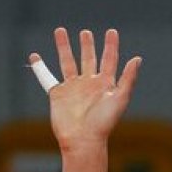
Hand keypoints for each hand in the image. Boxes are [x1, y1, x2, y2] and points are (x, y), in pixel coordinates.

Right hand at [29, 27, 142, 151]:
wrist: (83, 140)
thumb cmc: (104, 123)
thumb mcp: (120, 98)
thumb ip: (128, 78)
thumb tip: (137, 59)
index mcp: (105, 84)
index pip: (109, 60)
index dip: (111, 46)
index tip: (111, 32)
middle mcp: (89, 84)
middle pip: (88, 58)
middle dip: (87, 45)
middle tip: (86, 32)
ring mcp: (73, 88)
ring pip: (68, 62)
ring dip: (64, 47)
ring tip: (60, 31)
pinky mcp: (58, 94)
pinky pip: (47, 78)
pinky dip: (40, 68)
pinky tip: (34, 56)